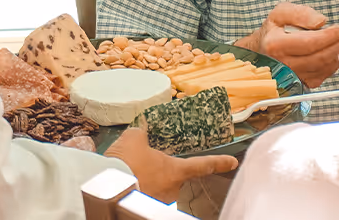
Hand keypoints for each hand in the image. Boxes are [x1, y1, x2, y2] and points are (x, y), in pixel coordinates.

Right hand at [104, 128, 238, 203]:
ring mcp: (158, 202)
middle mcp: (172, 190)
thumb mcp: (133, 138)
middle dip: (159, 170)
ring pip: (156, 187)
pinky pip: (142, 194)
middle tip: (139, 162)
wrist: (105, 187)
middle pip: (172, 177)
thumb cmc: (125, 162)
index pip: (203, 165)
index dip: (219, 163)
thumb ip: (141, 133)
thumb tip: (141, 130)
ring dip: (145, 180)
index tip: (232, 163)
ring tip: (126, 172)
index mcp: (175, 171)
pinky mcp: (144, 208)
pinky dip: (135, 188)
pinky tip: (120, 181)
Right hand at [234, 3, 338, 88]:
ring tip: (332, 42)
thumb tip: (321, 22)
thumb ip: (301, 13)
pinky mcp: (302, 84)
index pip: (310, 43)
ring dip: (335, 54)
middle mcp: (283, 64)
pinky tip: (327, 54)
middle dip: (335, 44)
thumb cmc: (273, 31)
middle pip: (320, 57)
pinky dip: (331, 64)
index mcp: (275, 45)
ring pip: (324, 67)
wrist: (262, 50)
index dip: (330, 36)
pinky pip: (324, 75)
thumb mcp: (282, 13)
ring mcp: (292, 76)